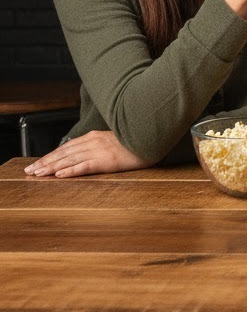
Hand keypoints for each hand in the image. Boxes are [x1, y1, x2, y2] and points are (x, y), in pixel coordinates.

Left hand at [24, 130, 151, 178]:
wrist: (152, 138)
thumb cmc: (136, 141)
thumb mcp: (115, 140)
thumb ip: (100, 144)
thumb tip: (87, 153)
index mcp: (95, 136)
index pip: (67, 147)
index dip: (51, 155)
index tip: (38, 163)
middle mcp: (94, 141)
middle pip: (64, 153)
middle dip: (46, 162)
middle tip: (30, 171)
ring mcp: (99, 151)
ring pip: (69, 160)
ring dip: (52, 167)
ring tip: (38, 174)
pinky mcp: (106, 160)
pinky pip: (84, 166)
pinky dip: (70, 171)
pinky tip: (59, 175)